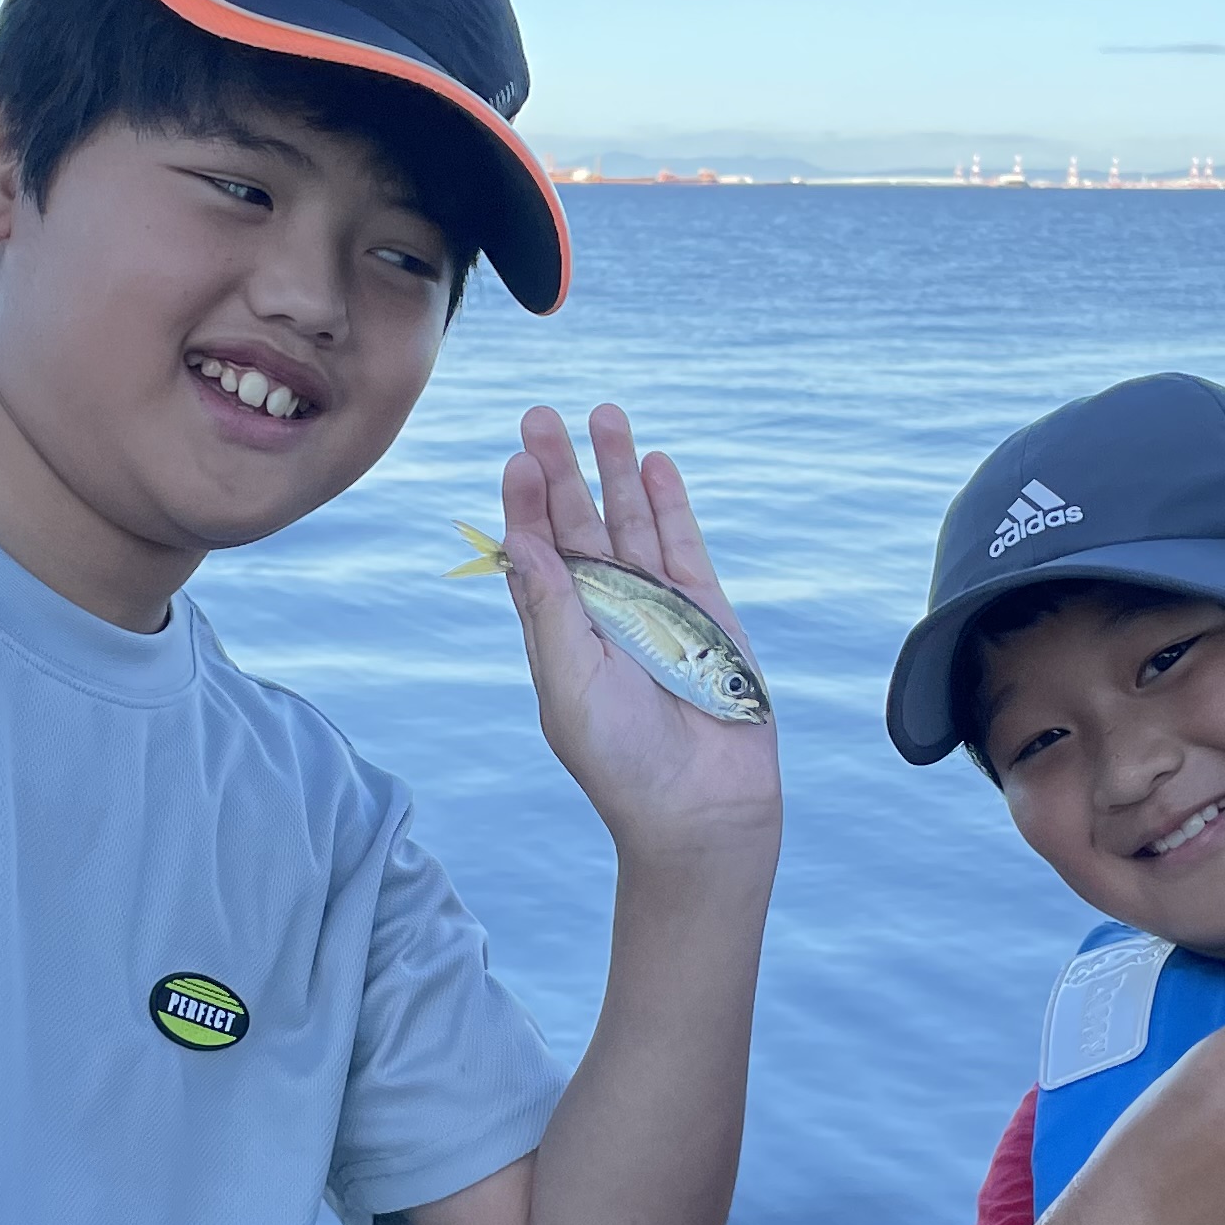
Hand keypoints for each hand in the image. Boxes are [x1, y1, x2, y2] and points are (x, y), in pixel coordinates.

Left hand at [493, 404, 783, 868]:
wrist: (701, 810)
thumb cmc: (623, 762)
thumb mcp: (568, 684)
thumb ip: (551, 610)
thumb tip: (523, 541)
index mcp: (560, 632)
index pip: (535, 555)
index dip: (525, 507)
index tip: (518, 460)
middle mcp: (604, 611)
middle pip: (578, 525)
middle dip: (560, 470)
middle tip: (542, 415)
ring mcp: (656, 607)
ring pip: (631, 524)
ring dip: (615, 470)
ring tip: (602, 414)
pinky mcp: (706, 612)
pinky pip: (684, 547)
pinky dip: (670, 505)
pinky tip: (654, 463)